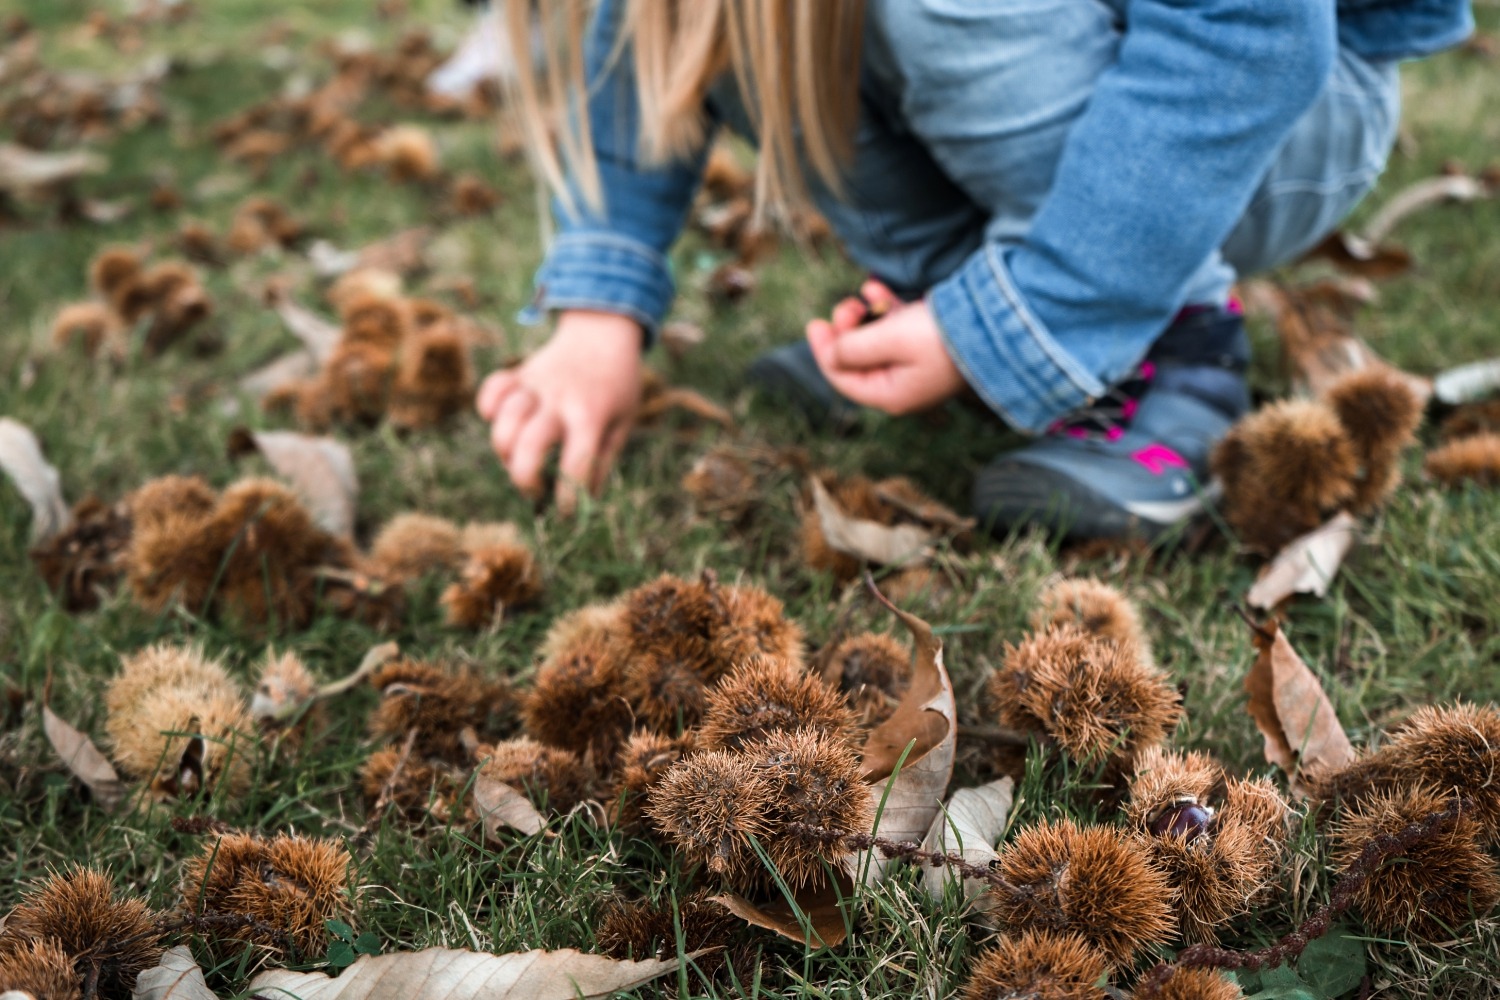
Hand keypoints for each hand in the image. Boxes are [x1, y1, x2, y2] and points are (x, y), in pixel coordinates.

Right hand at [476, 310, 642, 513]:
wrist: (603, 330)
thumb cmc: (618, 384)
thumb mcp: (623, 421)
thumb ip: (604, 460)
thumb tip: (586, 501)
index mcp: (591, 416)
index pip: (574, 467)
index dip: (566, 499)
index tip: (565, 513)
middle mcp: (560, 400)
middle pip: (528, 445)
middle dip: (525, 479)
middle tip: (534, 490)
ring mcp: (536, 384)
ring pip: (504, 421)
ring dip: (505, 450)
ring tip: (519, 458)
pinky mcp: (519, 373)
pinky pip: (492, 390)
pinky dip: (488, 407)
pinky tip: (499, 418)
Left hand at [805, 280, 967, 415]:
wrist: (995, 325)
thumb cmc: (939, 337)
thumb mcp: (889, 340)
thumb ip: (853, 348)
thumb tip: (833, 352)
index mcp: (890, 395)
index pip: (843, 379)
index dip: (824, 351)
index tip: (815, 322)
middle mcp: (902, 385)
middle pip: (857, 359)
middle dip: (847, 329)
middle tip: (848, 305)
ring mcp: (917, 366)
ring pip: (876, 341)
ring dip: (864, 316)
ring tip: (863, 294)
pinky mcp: (930, 345)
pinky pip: (897, 329)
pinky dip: (883, 309)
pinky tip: (874, 287)